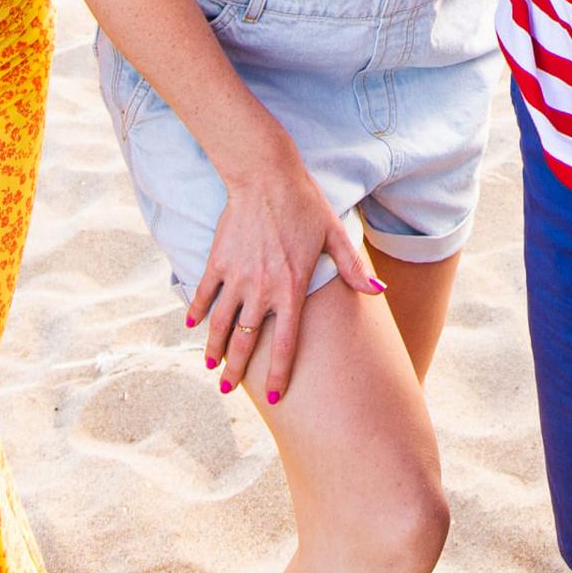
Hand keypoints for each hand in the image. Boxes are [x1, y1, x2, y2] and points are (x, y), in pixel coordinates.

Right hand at [187, 144, 380, 409]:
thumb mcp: (333, 235)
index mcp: (292, 289)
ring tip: (210, 366)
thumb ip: (353, 268)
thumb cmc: (304, 204)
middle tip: (227, 390)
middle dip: (236, 371)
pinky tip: (192, 325)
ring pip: (221, 323)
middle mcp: (262, 289)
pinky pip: (204, 293)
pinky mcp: (217, 261)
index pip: (286, 344)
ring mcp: (236, 276)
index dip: (279, 373)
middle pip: (247, 341)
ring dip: (214, 348)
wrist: (265, 176)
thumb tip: (379, 293)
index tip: (274, 396)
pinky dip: (197, 311)